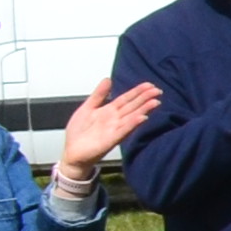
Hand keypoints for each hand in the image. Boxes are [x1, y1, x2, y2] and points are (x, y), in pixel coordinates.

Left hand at [56, 76, 160, 191]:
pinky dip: (133, 124)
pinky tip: (142, 118)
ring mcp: (114, 129)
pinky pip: (124, 130)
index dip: (137, 91)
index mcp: (109, 111)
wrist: (72, 151)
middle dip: (145, 98)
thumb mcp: (87, 108)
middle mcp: (115, 119)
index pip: (126, 99)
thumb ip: (98, 95)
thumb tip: (108, 79)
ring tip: (155, 102)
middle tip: (158, 91)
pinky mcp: (111, 140)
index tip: (149, 85)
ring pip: (131, 117)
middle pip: (132, 106)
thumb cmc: (79, 132)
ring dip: (144, 110)